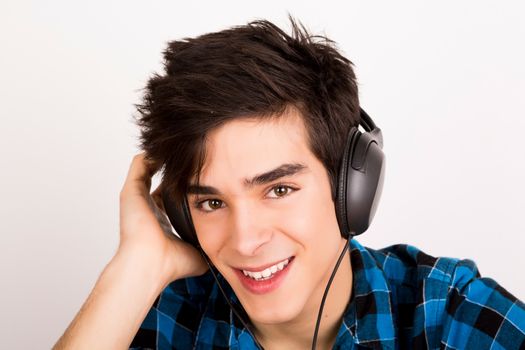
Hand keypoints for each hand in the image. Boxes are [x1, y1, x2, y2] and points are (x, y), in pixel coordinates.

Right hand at [118, 153, 207, 286]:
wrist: (150, 264)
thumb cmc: (171, 264)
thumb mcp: (197, 254)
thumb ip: (211, 248)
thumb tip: (227, 251)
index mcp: (160, 223)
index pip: (170, 199)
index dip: (185, 189)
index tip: (204, 179)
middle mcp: (147, 209)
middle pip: (161, 184)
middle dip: (177, 171)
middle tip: (195, 158)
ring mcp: (137, 199)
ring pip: (149, 170)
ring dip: (163, 159)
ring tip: (181, 148)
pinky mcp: (131, 191)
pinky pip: (140, 164)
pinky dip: (153, 155)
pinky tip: (168, 148)